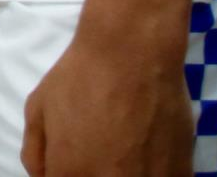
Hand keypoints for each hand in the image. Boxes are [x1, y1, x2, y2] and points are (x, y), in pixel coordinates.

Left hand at [24, 37, 193, 176]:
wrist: (132, 51)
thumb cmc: (80, 76)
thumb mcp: (38, 110)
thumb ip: (36, 155)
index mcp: (71, 175)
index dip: (67, 173)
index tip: (73, 163)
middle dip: (93, 172)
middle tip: (100, 150)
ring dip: (126, 173)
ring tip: (124, 149)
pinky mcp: (180, 176)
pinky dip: (153, 174)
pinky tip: (147, 155)